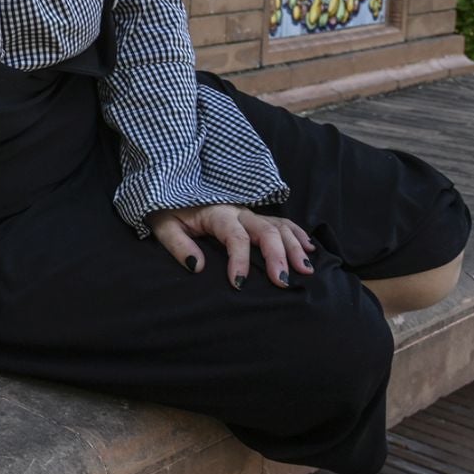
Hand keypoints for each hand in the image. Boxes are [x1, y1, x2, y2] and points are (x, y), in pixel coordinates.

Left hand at [149, 204, 315, 289]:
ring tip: (305, 270)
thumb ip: (178, 245)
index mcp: (217, 213)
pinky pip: (282, 223)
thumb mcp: (164, 226)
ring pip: (279, 227)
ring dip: (295, 247)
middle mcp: (239, 211)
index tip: (239, 284)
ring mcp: (249, 213)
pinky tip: (310, 249)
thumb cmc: (167, 210)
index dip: (239, 260)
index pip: (235, 237)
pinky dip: (298, 234)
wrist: (169, 189)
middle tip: (283, 282)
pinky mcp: (254, 217)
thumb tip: (197, 266)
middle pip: (266, 231)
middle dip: (278, 256)